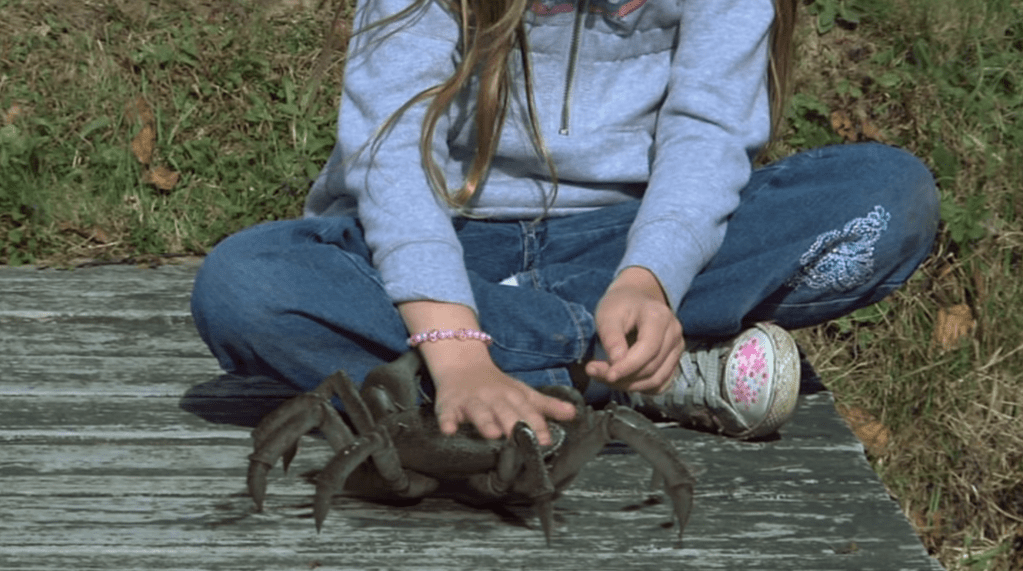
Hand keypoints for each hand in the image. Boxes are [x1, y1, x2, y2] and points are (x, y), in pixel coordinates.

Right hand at [429, 349, 576, 445]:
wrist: (462, 363)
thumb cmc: (496, 385)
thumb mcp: (523, 392)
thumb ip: (546, 405)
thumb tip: (574, 414)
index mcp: (513, 396)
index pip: (527, 411)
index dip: (537, 425)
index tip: (546, 440)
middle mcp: (493, 398)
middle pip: (505, 411)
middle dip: (513, 424)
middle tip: (522, 441)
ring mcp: (471, 401)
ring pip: (478, 411)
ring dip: (485, 422)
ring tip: (492, 433)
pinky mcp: (449, 404)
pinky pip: (446, 414)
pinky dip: (447, 421)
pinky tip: (449, 430)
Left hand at [585, 266, 683, 393]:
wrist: (635, 299)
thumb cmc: (619, 305)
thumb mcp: (608, 315)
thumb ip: (611, 338)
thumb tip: (616, 364)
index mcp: (659, 317)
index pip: (647, 350)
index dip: (627, 367)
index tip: (606, 375)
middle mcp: (674, 333)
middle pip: (652, 367)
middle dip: (623, 377)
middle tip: (595, 373)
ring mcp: (677, 348)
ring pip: (657, 379)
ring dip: (630, 385)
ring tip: (606, 377)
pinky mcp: (674, 360)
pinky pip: (661, 384)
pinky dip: (641, 388)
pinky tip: (623, 380)